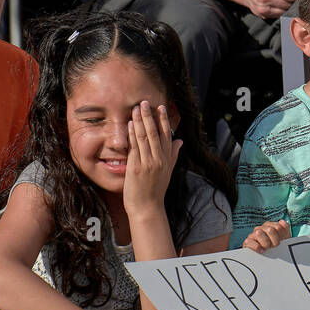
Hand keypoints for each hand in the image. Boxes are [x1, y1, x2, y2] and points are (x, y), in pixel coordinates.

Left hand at [123, 101, 180, 217]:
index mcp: (167, 159)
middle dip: (150, 116)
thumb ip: (173, 155)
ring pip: (144, 138)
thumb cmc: (156, 190)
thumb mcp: (168, 171)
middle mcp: (159, 159)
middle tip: (145, 103)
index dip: (163, 121)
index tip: (161, 108)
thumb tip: (179, 141)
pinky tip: (130, 124)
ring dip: (139, 121)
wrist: (147, 207)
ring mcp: (148, 163)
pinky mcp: (137, 167)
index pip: (166, 135)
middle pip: (155, 133)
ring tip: (136, 109)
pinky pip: (134, 147)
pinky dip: (132, 134)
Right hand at [243, 219, 290, 253]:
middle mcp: (260, 228)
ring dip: (265, 243)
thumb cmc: (274, 247)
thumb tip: (282, 221)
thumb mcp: (283, 238)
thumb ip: (285, 229)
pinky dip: (257, 247)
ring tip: (267, 248)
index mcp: (268, 225)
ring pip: (259, 233)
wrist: (268, 259)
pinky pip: (249, 241)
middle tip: (274, 246)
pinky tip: (261, 251)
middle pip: (270, 230)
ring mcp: (252, 235)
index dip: (281, 236)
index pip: (277, 226)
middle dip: (274, 240)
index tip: (281, 241)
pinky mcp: (247, 242)